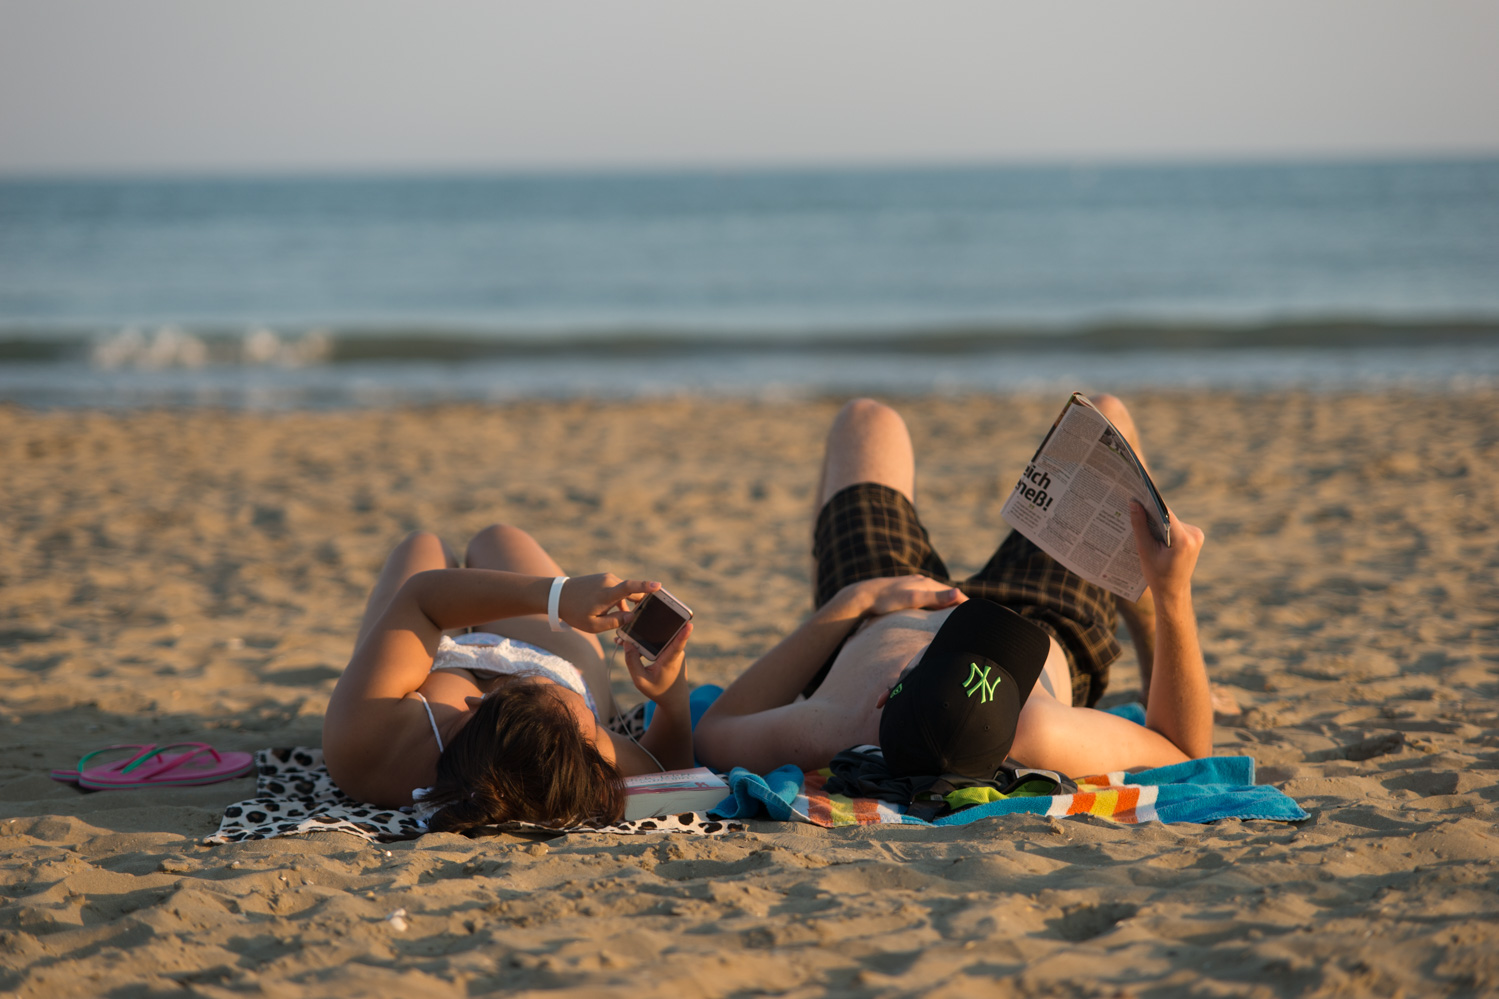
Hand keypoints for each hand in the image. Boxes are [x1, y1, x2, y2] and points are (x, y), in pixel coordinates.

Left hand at [559, 574, 659, 633]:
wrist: (558, 595)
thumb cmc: (574, 612)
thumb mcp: (593, 625)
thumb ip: (615, 622)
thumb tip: (632, 616)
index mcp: (606, 593)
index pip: (630, 587)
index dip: (645, 586)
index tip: (658, 585)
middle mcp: (609, 581)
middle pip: (632, 593)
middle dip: (638, 605)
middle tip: (635, 618)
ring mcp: (607, 577)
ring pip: (625, 592)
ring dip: (625, 604)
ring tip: (613, 617)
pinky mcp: (604, 577)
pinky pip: (618, 589)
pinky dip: (619, 599)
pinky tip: (611, 611)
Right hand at [621, 621, 690, 703]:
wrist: (674, 697)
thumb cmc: (659, 690)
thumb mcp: (641, 681)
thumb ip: (632, 663)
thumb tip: (627, 643)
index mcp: (671, 661)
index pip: (678, 645)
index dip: (683, 634)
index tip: (689, 623)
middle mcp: (675, 653)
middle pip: (660, 636)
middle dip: (642, 631)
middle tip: (622, 634)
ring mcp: (673, 650)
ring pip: (657, 638)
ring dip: (640, 638)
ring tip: (621, 640)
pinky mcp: (671, 650)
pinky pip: (657, 642)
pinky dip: (644, 643)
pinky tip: (630, 644)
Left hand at [845, 575, 966, 617]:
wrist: (861, 597)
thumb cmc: (885, 600)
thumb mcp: (911, 599)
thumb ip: (934, 597)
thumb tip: (957, 593)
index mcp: (925, 583)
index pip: (953, 593)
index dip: (966, 603)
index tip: (979, 615)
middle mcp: (921, 582)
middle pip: (947, 594)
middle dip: (959, 605)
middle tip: (974, 619)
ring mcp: (913, 587)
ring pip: (937, 597)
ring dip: (948, 606)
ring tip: (959, 619)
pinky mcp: (906, 593)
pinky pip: (927, 600)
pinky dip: (936, 607)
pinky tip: (935, 616)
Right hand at [1130, 501, 1203, 601]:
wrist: (1173, 592)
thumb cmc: (1157, 576)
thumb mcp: (1145, 551)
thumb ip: (1140, 526)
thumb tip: (1134, 504)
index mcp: (1184, 540)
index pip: (1165, 513)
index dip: (1150, 504)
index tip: (1136, 497)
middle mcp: (1194, 535)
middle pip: (1168, 516)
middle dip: (1152, 515)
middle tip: (1134, 511)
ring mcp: (1197, 535)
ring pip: (1171, 520)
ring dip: (1158, 522)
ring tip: (1143, 529)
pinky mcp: (1194, 537)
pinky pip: (1176, 525)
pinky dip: (1164, 528)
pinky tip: (1154, 536)